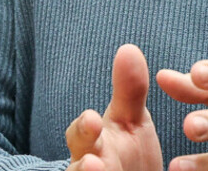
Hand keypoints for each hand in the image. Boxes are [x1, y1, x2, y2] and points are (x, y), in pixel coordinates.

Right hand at [66, 44, 164, 170]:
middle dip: (83, 168)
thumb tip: (128, 48)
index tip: (93, 119)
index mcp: (93, 146)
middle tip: (95, 164)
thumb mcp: (129, 123)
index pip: (80, 136)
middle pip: (78, 170)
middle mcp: (90, 169)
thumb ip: (129, 90)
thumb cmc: (126, 156)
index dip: (84, 130)